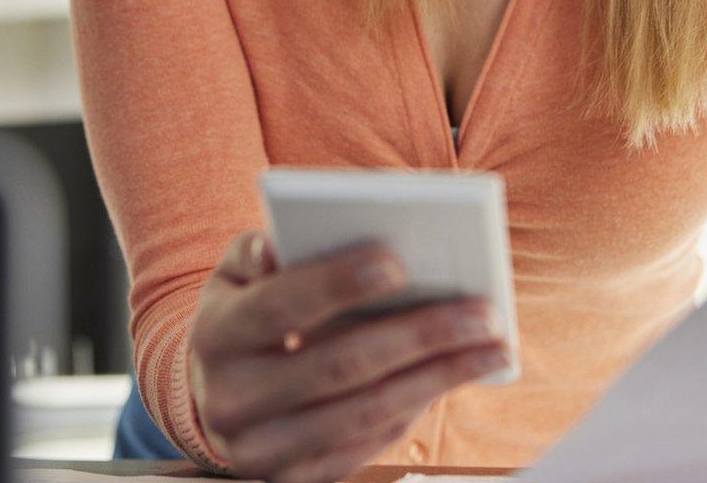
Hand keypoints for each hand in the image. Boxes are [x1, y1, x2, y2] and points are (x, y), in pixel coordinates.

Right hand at [186, 231, 510, 482]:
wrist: (215, 396)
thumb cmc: (244, 317)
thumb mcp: (235, 277)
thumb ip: (256, 252)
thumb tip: (278, 246)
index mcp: (216, 335)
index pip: (281, 306)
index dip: (337, 284)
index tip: (398, 261)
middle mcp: (233, 399)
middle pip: (339, 365)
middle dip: (419, 336)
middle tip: (483, 313)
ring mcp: (264, 449)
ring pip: (365, 412)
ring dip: (439, 378)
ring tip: (492, 346)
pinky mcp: (296, 478)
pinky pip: (369, 443)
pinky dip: (418, 407)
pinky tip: (456, 375)